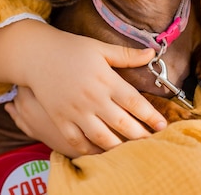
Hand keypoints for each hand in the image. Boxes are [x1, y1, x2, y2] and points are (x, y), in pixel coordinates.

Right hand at [0, 21, 166, 156]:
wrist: (37, 55)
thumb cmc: (71, 49)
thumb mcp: (100, 48)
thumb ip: (126, 55)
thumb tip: (152, 54)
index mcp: (105, 79)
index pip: (134, 102)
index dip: (151, 115)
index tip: (163, 125)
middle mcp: (92, 98)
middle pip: (122, 123)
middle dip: (140, 135)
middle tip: (153, 142)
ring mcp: (75, 111)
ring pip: (102, 137)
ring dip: (119, 147)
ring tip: (132, 151)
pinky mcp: (60, 120)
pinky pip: (78, 142)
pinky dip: (91, 150)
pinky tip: (102, 151)